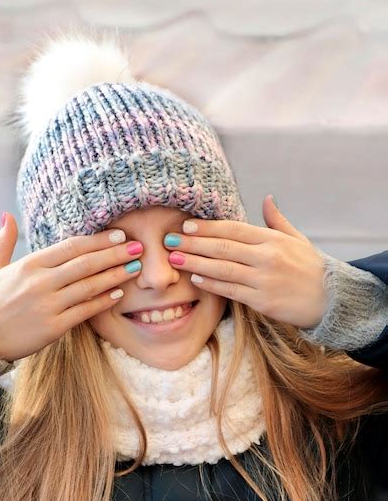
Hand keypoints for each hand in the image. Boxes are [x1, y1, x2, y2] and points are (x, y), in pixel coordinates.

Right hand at [0, 214, 142, 362]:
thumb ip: (4, 241)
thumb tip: (8, 215)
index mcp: (29, 264)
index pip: (71, 247)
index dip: (98, 240)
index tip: (119, 235)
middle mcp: (40, 282)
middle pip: (85, 264)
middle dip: (115, 254)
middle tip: (138, 247)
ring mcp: (48, 305)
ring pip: (89, 286)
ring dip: (115, 275)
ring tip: (135, 268)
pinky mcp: (53, 327)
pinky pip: (85, 312)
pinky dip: (103, 301)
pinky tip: (119, 293)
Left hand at [164, 195, 326, 328]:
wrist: (332, 300)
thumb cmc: (312, 268)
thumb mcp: (298, 239)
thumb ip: (277, 220)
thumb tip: (266, 198)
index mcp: (272, 239)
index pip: (233, 229)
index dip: (207, 226)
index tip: (186, 224)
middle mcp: (267, 257)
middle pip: (222, 247)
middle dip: (193, 242)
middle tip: (169, 239)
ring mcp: (264, 280)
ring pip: (222, 268)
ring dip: (195, 262)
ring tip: (174, 258)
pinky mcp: (263, 301)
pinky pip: (231, 290)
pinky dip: (211, 283)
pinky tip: (195, 277)